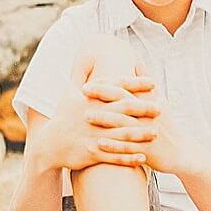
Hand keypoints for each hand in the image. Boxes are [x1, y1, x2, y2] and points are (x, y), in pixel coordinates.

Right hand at [30, 59, 150, 172]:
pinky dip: (128, 158)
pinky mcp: (91, 154)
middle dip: (143, 109)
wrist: (49, 145)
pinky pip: (113, 156)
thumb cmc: (63, 116)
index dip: (135, 85)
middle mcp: (92, 116)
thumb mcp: (68, 91)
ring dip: (139, 135)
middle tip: (161, 109)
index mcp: (90, 100)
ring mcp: (92, 136)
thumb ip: (80, 71)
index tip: (153, 83)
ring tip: (156, 133)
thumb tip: (87, 51)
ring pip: (120, 135)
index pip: (116, 88)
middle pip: (122, 110)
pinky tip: (143, 158)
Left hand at [84, 76, 188, 174]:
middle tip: (83, 90)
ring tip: (86, 116)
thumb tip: (137, 61)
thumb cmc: (167, 125)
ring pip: (124, 123)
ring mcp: (148, 132)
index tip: (90, 80)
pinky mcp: (148, 150)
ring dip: (104, 119)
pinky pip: (128, 148)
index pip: (126, 87)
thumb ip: (146, 83)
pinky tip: (98, 143)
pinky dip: (113, 145)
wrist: (181, 152)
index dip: (108, 83)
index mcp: (149, 101)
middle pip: (123, 101)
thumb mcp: (161, 101)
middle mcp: (148, 114)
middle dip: (102, 94)